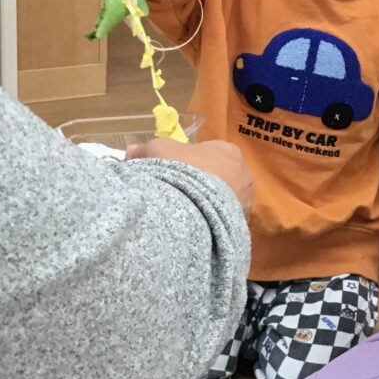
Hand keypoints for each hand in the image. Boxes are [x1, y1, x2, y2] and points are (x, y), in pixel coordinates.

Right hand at [126, 139, 253, 216]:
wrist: (194, 209)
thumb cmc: (180, 172)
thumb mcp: (156, 151)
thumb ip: (144, 150)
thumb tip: (132, 151)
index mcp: (227, 150)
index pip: (209, 154)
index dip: (190, 163)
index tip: (174, 175)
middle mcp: (243, 172)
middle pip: (219, 177)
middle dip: (202, 185)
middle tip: (181, 196)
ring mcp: (246, 199)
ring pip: (224, 200)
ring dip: (209, 205)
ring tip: (188, 215)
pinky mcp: (243, 222)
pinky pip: (225, 221)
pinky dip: (212, 223)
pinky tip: (197, 228)